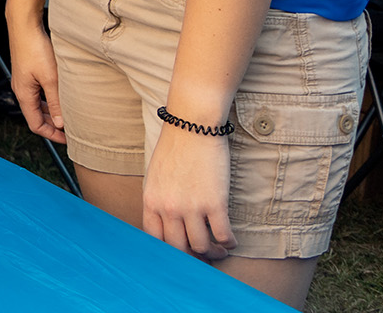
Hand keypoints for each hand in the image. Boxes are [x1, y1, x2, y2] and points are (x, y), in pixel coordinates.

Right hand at [6, 15, 65, 142]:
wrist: (24, 25)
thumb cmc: (35, 48)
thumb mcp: (50, 79)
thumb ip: (55, 103)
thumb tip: (61, 124)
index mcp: (23, 95)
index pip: (36, 125)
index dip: (52, 135)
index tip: (69, 140)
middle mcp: (21, 89)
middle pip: (36, 116)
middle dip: (53, 125)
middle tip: (72, 130)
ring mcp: (24, 80)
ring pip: (37, 104)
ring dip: (51, 112)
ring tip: (69, 115)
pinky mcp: (28, 71)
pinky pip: (38, 93)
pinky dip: (49, 100)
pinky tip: (61, 96)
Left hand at [142, 122, 235, 259]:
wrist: (192, 125)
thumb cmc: (175, 146)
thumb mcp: (156, 174)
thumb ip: (159, 198)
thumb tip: (167, 220)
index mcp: (151, 200)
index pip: (154, 238)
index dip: (168, 250)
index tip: (180, 252)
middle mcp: (168, 207)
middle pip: (178, 247)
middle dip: (191, 256)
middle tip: (202, 256)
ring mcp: (191, 207)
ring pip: (201, 246)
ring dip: (212, 253)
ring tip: (219, 250)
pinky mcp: (214, 202)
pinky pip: (223, 235)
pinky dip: (229, 243)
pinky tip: (231, 242)